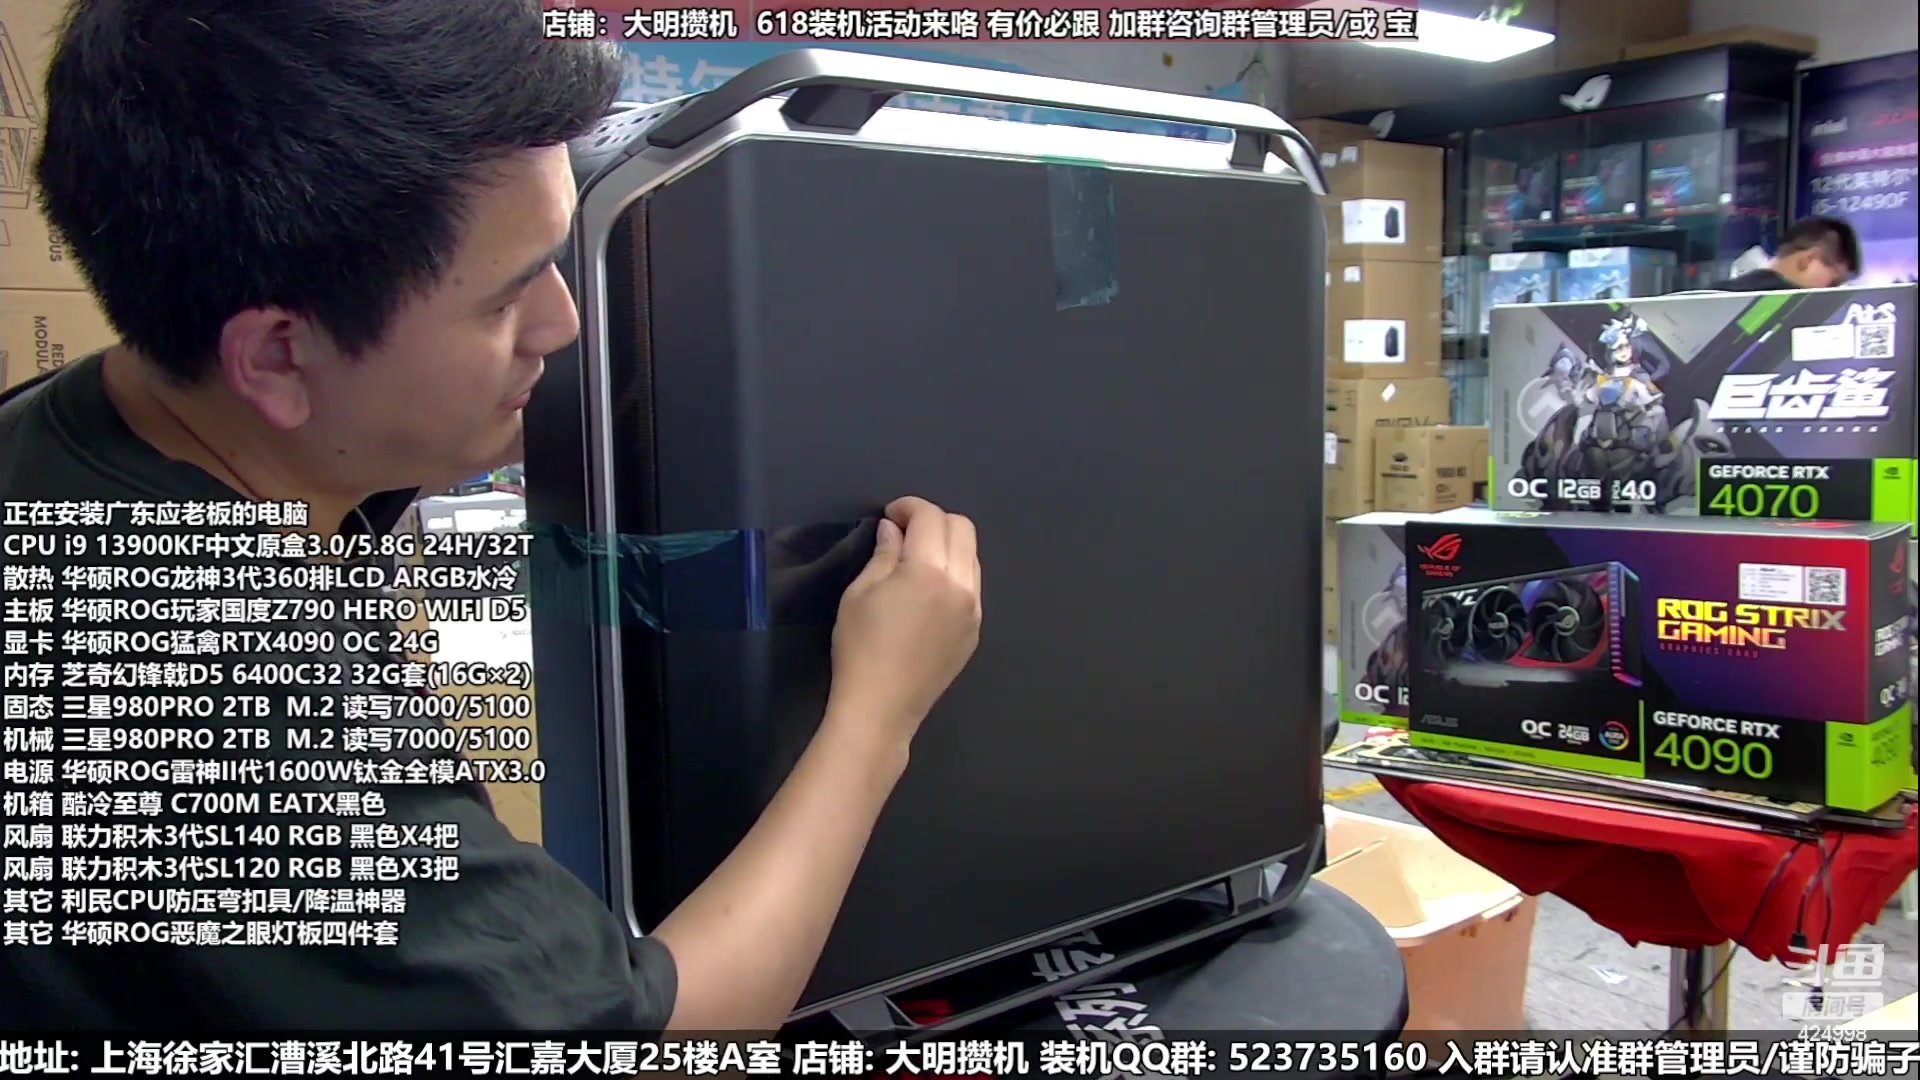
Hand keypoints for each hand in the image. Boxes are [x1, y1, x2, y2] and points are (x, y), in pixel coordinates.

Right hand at [828, 496, 982, 745]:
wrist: (881, 708)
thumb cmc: (860, 648)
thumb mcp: (859, 593)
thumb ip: (883, 554)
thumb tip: (894, 530)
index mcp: (929, 571)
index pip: (930, 517)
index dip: (908, 507)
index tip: (889, 515)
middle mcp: (962, 584)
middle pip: (962, 528)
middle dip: (933, 520)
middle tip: (904, 533)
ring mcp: (974, 609)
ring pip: (972, 556)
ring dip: (947, 545)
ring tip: (917, 560)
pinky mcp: (975, 630)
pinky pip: (973, 586)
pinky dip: (954, 573)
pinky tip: (928, 592)